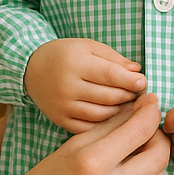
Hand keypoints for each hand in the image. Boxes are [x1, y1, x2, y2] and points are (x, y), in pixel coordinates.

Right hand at [0, 93, 170, 174]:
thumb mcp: (71, 147)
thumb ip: (110, 126)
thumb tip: (141, 108)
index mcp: (91, 163)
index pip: (140, 130)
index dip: (151, 112)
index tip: (151, 104)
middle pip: (159, 156)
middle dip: (158, 138)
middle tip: (147, 132)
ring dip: (154, 165)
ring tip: (138, 158)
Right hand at [24, 38, 145, 131]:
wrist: (30, 69)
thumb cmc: (65, 54)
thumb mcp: (88, 47)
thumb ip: (114, 59)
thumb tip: (137, 71)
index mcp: (75, 64)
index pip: (110, 75)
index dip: (130, 80)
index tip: (143, 82)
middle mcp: (67, 86)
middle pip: (108, 97)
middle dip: (128, 96)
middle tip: (138, 94)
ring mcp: (63, 106)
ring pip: (101, 114)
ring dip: (119, 111)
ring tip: (127, 103)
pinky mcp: (59, 120)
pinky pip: (89, 127)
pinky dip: (104, 124)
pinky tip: (112, 116)